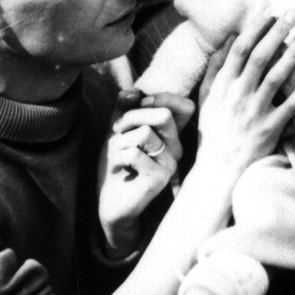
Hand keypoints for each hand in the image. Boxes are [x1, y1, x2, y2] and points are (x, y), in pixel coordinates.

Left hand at [98, 90, 194, 258]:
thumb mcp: (120, 131)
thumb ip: (125, 109)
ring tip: (117, 156)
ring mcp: (170, 165)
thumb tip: (132, 91)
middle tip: (117, 131)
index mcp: (171, 135)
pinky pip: (134, 153)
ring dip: (120, 142)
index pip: (184, 106)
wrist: (110, 203)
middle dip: (132, 117)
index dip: (162, 98)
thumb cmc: (118, 165)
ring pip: (144, 133)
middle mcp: (176, 149)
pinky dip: (117, 158)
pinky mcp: (159, 179)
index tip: (139, 105)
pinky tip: (118, 170)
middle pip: (164, 115)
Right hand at [195, 10, 294, 176]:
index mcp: (221, 86)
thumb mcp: (206, 99)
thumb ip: (215, 69)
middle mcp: (237, 96)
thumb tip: (229, 39)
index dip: (256, 29)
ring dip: (293, 53)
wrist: (218, 172)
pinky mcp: (271, 129)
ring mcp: (255, 113)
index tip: (271, 13)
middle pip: (260, 57)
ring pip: (277, 76)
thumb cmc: (213, 132)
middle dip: (278, 32)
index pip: (239, 50)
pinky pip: (292, 104)